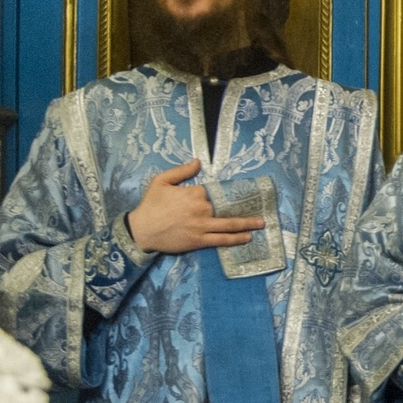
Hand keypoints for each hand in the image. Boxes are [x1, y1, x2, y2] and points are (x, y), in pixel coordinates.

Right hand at [125, 160, 264, 253]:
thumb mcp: (161, 181)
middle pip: (228, 207)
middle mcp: (201, 209)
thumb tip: (199, 161)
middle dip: (246, 208)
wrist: (140, 230)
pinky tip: (246, 238)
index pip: (218, 191)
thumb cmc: (150, 205)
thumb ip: (181, 171)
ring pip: (229, 225)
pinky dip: (235, 239)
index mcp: (194, 193)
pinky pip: (221, 240)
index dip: (231, 193)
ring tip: (261, 224)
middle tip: (261, 209)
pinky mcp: (198, 240)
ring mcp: (201, 226)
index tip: (247, 193)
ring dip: (247, 224)